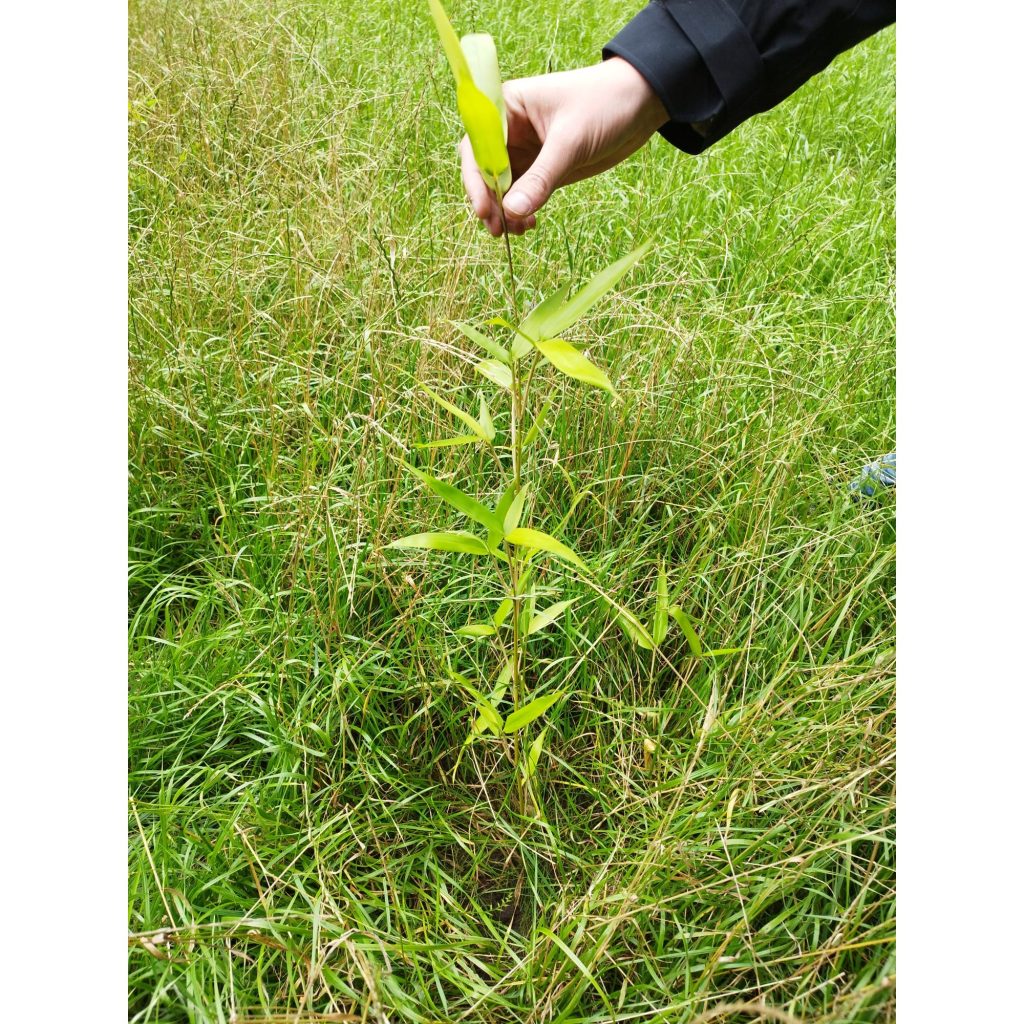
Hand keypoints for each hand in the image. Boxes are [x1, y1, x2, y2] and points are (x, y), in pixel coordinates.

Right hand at [460, 57, 668, 236]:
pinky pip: (522, 195)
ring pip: (502, 188)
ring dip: (505, 212)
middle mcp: (510, 130)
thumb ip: (541, 177)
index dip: (475, 178)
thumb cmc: (604, 103)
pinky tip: (530, 224)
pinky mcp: (543, 169)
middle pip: (484, 171)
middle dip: (490, 201)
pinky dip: (521, 212)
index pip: (477, 146)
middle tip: (499, 230)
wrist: (642, 102)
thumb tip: (511, 211)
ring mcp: (526, 151)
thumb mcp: (571, 141)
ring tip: (520, 231)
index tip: (485, 208)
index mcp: (507, 107)